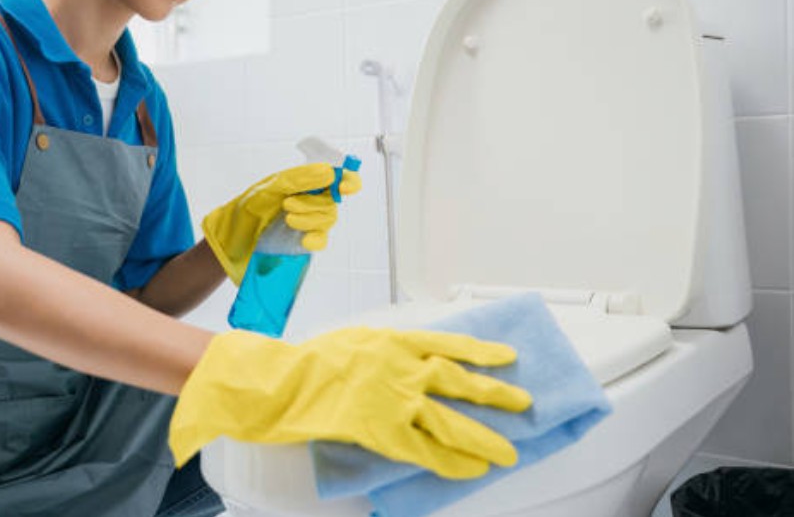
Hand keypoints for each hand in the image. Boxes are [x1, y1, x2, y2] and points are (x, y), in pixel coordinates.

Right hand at [169, 327, 532, 478]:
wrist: (284, 381)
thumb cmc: (312, 359)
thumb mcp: (356, 338)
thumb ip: (388, 349)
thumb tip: (414, 360)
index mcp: (395, 340)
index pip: (450, 343)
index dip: (482, 351)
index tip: (508, 356)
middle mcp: (403, 367)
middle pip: (460, 381)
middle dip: (495, 394)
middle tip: (523, 402)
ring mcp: (395, 400)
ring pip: (450, 419)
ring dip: (483, 436)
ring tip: (508, 451)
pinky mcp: (384, 431)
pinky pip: (427, 451)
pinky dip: (453, 461)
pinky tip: (473, 469)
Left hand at [202, 163, 361, 284]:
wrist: (232, 237)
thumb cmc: (249, 207)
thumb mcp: (271, 187)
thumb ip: (300, 179)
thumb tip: (329, 173)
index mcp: (307, 183)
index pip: (339, 178)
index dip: (348, 180)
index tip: (344, 186)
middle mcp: (312, 201)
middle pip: (333, 201)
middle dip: (313, 202)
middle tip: (287, 204)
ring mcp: (310, 222)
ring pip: (327, 219)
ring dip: (309, 218)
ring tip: (286, 218)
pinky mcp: (304, 242)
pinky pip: (321, 240)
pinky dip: (315, 238)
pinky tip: (303, 240)